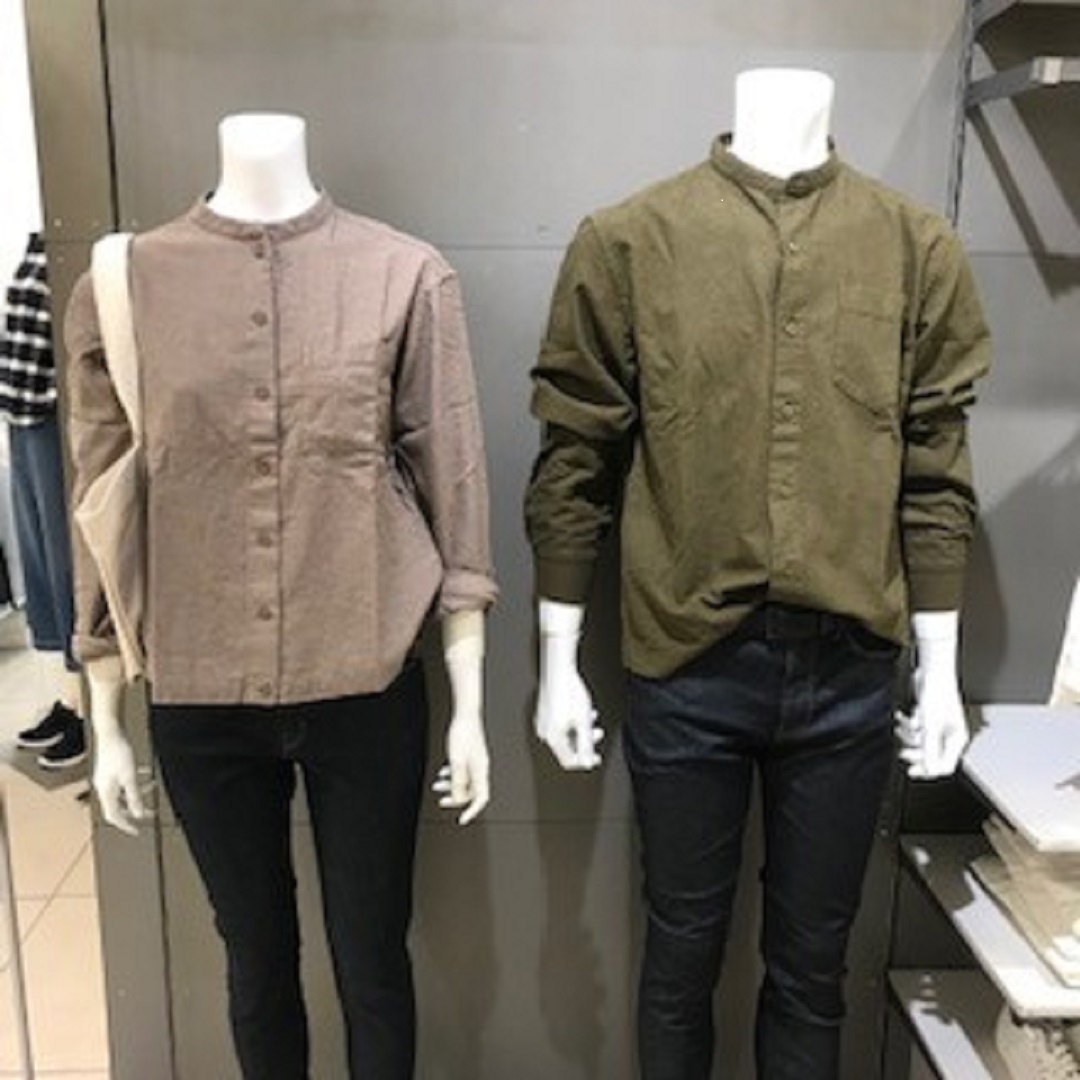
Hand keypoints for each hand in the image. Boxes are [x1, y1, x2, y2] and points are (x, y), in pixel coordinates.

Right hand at [93, 728, 150, 835]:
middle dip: (135, 809)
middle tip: (150, 813)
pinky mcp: (111, 768)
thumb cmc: (119, 752)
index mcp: (106, 792)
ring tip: (153, 786)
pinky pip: (124, 779)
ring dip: (138, 792)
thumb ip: (134, 796)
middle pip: (119, 805)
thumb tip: (138, 815)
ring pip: (123, 791)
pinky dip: (135, 779)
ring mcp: (107, 777)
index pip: (114, 815)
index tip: (137, 831)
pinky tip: (147, 773)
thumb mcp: (130, 777)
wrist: (110, 731)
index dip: (125, 825)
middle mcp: (104, 787)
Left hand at [432, 711, 489, 824]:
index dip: (472, 811)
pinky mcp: (470, 756)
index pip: (481, 798)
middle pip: (470, 791)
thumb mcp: (456, 761)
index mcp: (480, 771)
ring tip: (437, 784)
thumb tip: (457, 798)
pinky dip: (451, 775)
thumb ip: (457, 781)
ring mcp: (475, 762)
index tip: (462, 819)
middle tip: (442, 801)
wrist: (465, 715)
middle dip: (455, 798)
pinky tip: (443, 772)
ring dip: (450, 786)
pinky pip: (462, 772)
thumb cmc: (463, 734)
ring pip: (464, 782)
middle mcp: (480, 768)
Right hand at [535, 658, 603, 770]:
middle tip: (598, 733)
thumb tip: (587, 763)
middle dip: (586, 741)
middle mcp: (544, 731)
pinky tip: (583, 710)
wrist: (558, 670)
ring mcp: (543, 721)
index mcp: (552, 737)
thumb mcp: (584, 722)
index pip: (568, 760)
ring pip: (566, 733)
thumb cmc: (569, 692)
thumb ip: (586, 745)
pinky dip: (574, 721)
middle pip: (567, 746)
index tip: (597, 757)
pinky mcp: (545, 712)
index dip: (585, 761)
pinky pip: (561, 724)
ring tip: (591, 718)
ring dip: (581, 729)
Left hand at [896, 611, 968, 779]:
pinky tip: (901, 718)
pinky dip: (908, 724)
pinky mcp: (929, 717)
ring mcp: (939, 726)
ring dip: (908, 736)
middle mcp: (949, 734)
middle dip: (916, 753)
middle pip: (932, 755)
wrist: (932, 672)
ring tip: (900, 728)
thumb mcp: (930, 727)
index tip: (912, 771)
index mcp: (957, 739)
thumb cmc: (937, 694)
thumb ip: (930, 749)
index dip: (928, 770)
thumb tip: (930, 769)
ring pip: (922, 741)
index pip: (945, 765)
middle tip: (903, 753)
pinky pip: (917, 728)